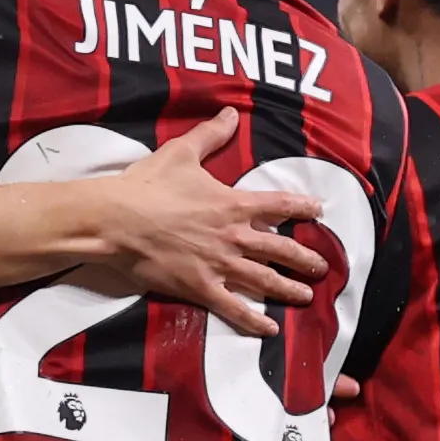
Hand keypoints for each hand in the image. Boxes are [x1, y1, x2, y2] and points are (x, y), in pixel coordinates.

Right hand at [72, 110, 323, 335]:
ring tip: (307, 295)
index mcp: (233, 203)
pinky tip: (271, 328)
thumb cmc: (148, 185)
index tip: (318, 210)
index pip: (279, 204)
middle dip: (305, 259)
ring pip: (265, 280)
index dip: (302, 206)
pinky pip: (234, 308)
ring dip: (289, 288)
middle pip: (281, 249)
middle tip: (322, 267)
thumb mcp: (181, 152)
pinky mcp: (201, 287)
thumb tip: (230, 112)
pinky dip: (254, 321)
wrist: (117, 219)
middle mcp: (235, 236)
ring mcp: (220, 264)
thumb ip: (210, 134)